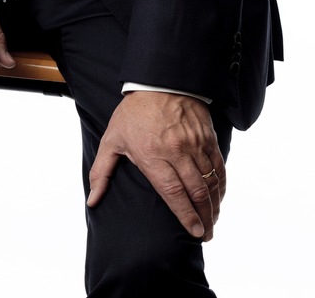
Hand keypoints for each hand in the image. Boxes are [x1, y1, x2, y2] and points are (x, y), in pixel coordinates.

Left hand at [87, 91, 225, 240]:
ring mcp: (194, 143)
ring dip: (215, 204)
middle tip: (206, 234)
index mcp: (152, 155)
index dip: (185, 215)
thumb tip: (92, 200)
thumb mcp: (112, 139)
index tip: (193, 232)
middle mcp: (176, 151)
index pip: (173, 193)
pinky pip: (218, 165)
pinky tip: (219, 196)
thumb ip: (102, 172)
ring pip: (210, 181)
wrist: (158, 80)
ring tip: (213, 220)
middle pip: (196, 191)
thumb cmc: (133, 112)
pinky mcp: (207, 136)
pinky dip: (221, 184)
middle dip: (204, 217)